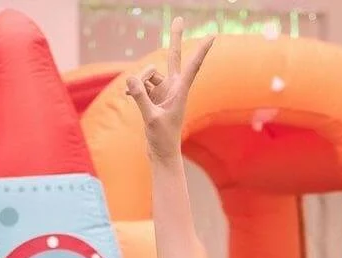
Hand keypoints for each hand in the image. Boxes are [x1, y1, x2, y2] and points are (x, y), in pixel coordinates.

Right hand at [126, 17, 213, 160]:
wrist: (161, 154)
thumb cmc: (162, 140)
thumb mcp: (151, 118)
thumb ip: (141, 96)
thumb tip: (131, 78)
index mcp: (180, 92)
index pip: (192, 67)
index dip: (201, 51)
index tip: (212, 36)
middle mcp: (173, 88)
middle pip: (173, 57)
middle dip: (175, 38)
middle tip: (179, 18)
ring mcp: (162, 91)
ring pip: (148, 74)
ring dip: (139, 82)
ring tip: (133, 97)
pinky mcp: (153, 96)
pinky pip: (140, 84)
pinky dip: (134, 88)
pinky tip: (128, 96)